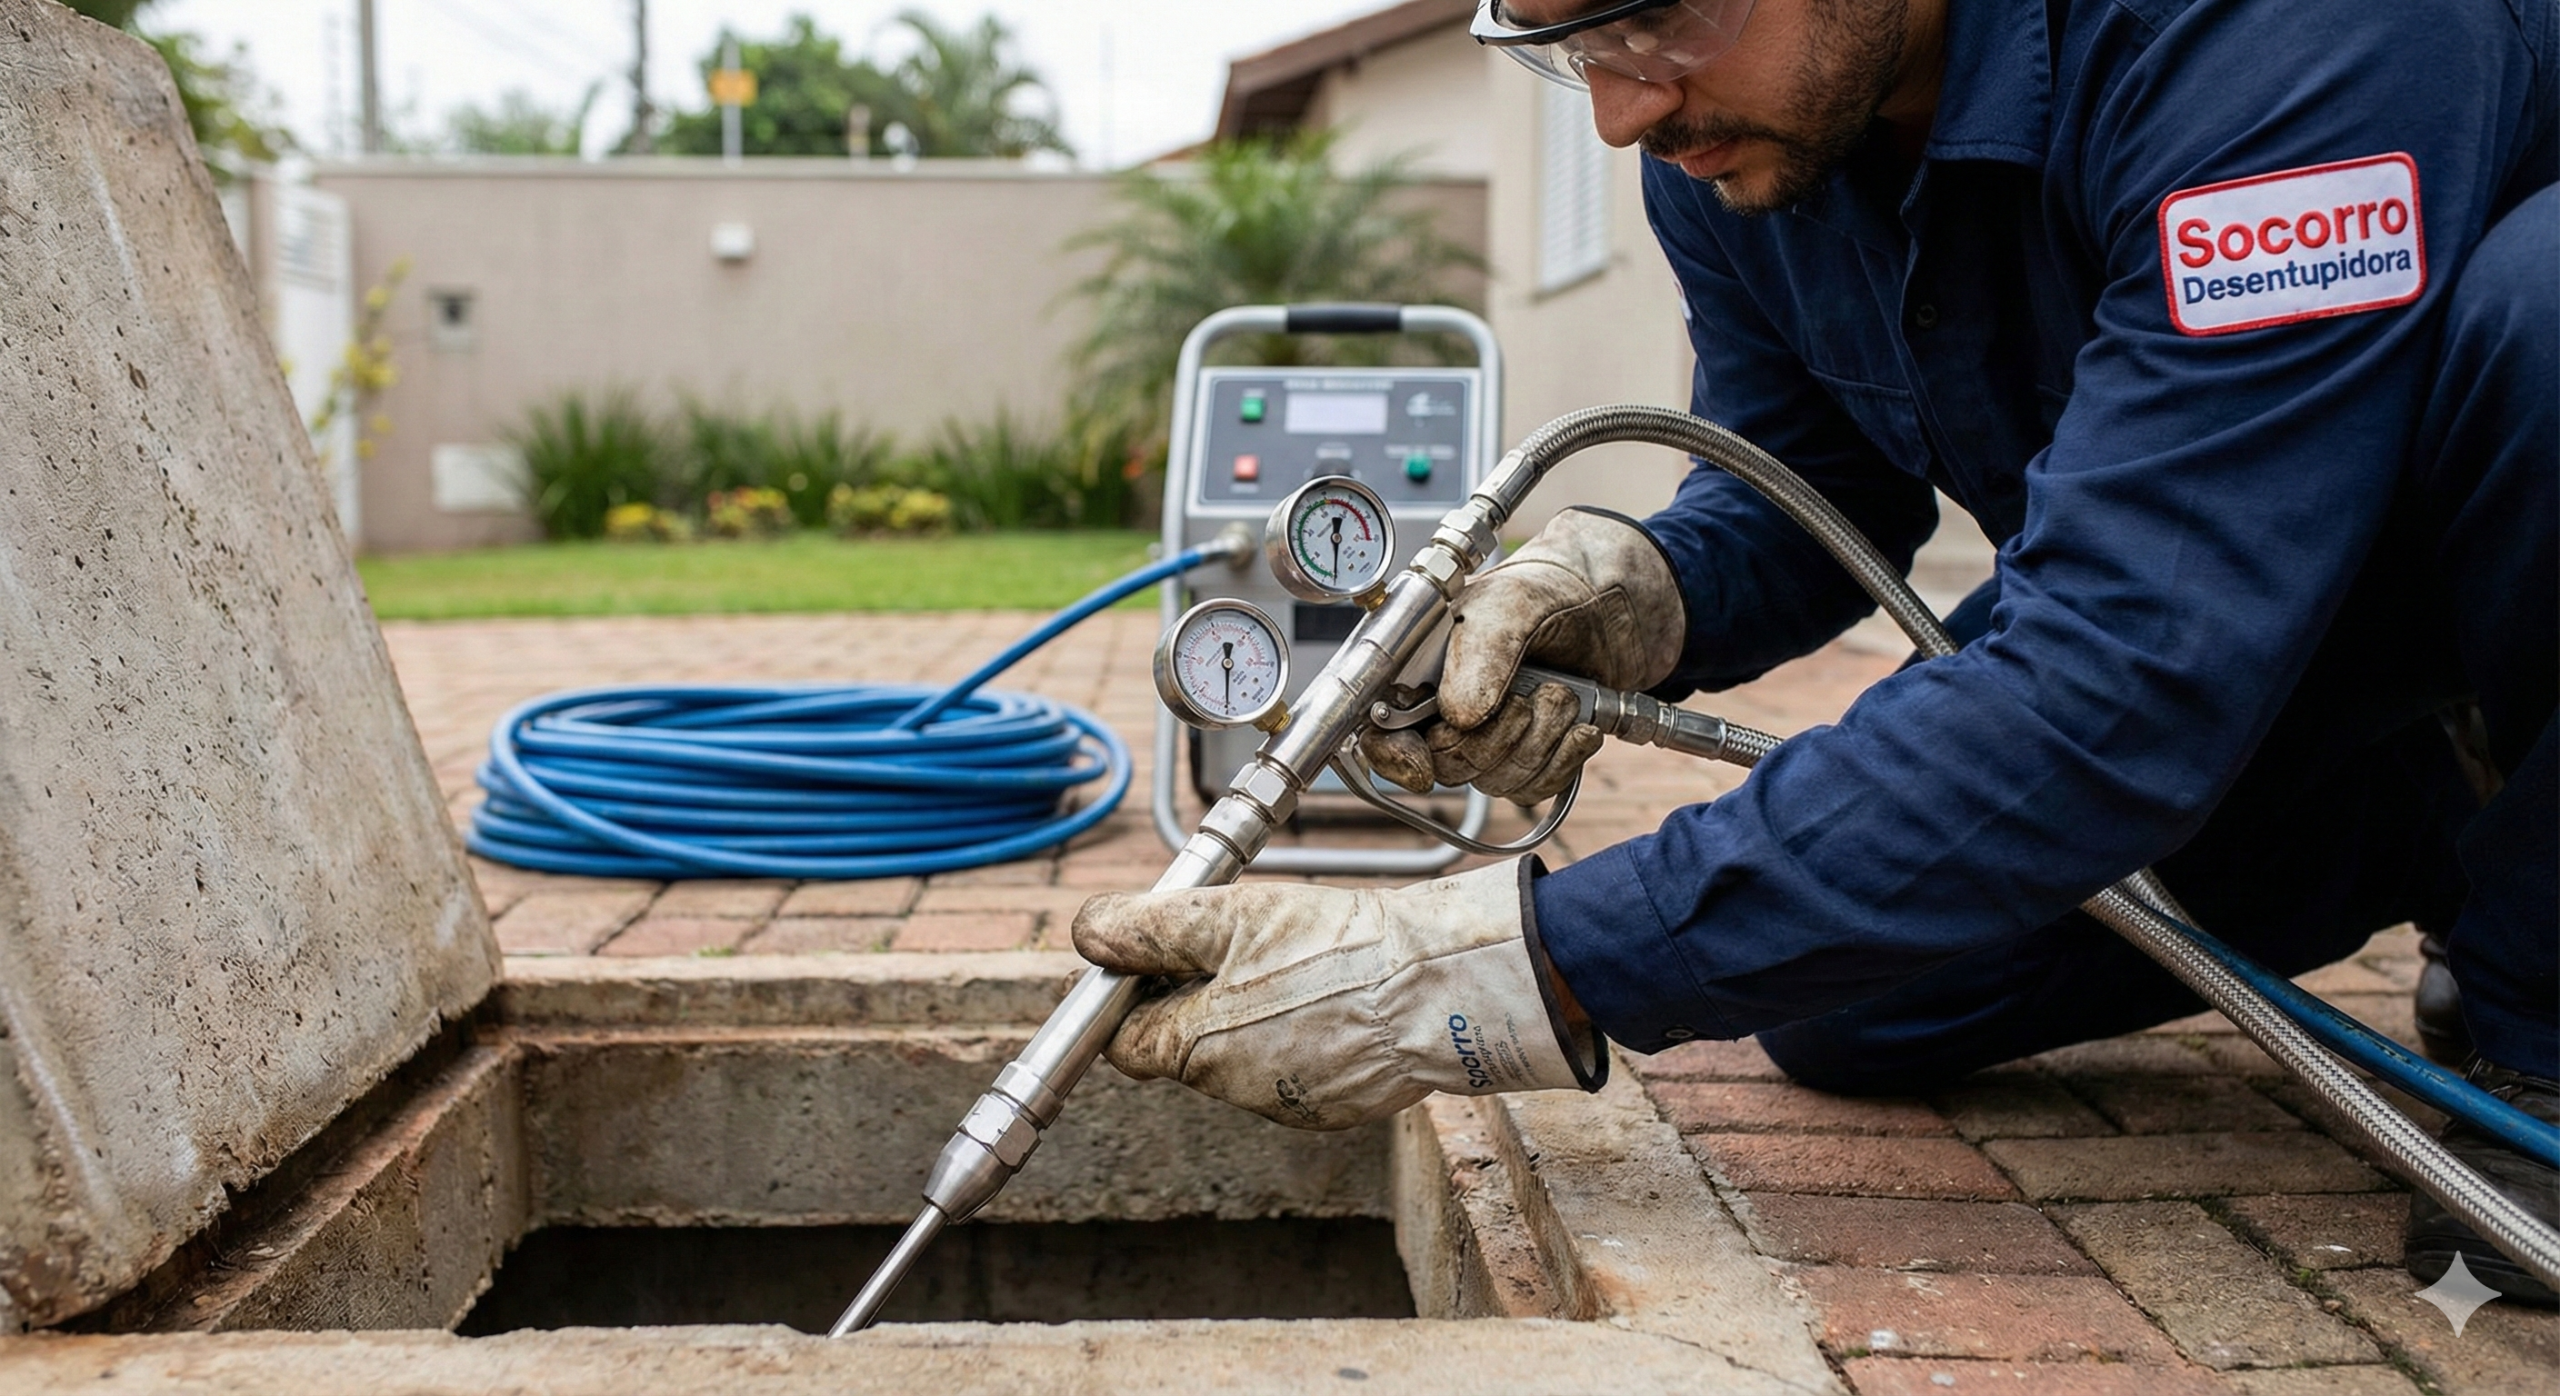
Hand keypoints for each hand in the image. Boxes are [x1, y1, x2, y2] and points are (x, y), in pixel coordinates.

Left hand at [1070, 859, 1603, 1129]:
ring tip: (1303, 966)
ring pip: (1242, 1056)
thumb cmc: (1334, 948)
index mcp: (1197, 1050)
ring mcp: (1288, 1105)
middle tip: (1245, 947)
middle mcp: (1236, 1092)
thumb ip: (1150, 928)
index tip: (1163, 956)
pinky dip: (1304, 1036)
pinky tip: (1337, 999)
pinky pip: (1295, 1069)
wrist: (1438, 988)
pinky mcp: (1335, 1107)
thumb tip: (1088, 935)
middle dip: (1201, 1002)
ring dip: (1254, 1016)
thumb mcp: (1228, 918)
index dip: (1135, 995)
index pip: (1127, 1042)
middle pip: (1186, 1047)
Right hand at [1360, 509, 1685, 800]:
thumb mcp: (1509, 606)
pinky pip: (1532, 787)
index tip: (1422, 764)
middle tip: (1531, 696)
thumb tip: (1459, 715)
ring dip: (1538, 743)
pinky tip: (1579, 726)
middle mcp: (1447, 709)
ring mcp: (1489, 736)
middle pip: (1445, 767)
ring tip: (1561, 696)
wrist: (1611, 602)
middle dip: (1495, 739)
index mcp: (1420, 671)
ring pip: (1493, 781)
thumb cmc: (1547, 590)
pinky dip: (1562, 760)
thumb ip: (1481, 654)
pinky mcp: (1529, 754)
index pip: (1383, 732)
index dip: (1396, 756)